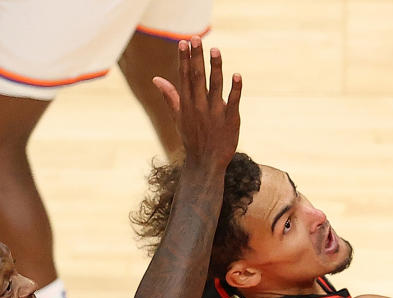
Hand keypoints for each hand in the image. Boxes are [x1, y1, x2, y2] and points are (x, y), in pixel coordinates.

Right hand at [152, 37, 240, 169]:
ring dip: (215, 68)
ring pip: (216, 86)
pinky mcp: (231, 120)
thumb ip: (170, 96)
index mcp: (187, 104)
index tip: (184, 42)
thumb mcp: (178, 118)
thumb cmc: (192, 138)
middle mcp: (199, 106)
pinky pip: (233, 102)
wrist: (206, 163)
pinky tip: (236, 75)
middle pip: (198, 78)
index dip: (184, 59)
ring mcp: (215, 113)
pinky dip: (235, 89)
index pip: (184, 77)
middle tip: (196, 39)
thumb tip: (156, 79)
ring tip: (215, 50)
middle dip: (197, 58)